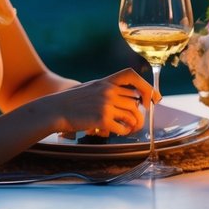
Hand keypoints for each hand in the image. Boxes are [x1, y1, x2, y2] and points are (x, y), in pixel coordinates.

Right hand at [43, 69, 157, 136]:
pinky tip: (121, 132)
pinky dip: (125, 132)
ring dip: (135, 124)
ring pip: (132, 114)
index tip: (154, 98)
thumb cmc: (72, 101)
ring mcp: (106, 104)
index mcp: (106, 81)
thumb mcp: (91, 88)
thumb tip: (132, 100)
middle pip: (135, 101)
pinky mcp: (102, 118)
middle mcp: (108, 90)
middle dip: (140, 113)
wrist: (55, 110)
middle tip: (138, 122)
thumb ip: (109, 90)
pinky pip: (123, 127)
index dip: (146, 86)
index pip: (131, 76)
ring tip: (131, 129)